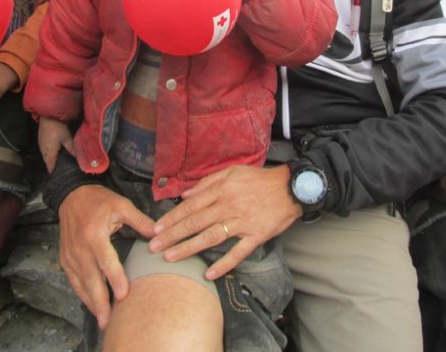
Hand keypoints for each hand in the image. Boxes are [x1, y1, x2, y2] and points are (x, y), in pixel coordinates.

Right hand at [39, 116, 75, 171]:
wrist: (48, 117)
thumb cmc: (58, 128)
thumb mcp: (67, 138)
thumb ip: (71, 149)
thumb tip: (76, 157)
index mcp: (50, 153)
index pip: (50, 166)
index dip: (53, 171)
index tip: (57, 175)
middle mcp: (44, 151)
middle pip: (47, 162)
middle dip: (51, 166)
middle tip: (58, 169)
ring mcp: (41, 145)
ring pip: (45, 156)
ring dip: (49, 159)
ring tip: (56, 161)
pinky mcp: (40, 140)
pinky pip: (43, 150)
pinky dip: (48, 153)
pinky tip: (53, 151)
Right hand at [58, 185, 155, 329]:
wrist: (71, 196)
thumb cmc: (98, 200)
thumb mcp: (121, 205)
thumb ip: (140, 221)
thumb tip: (158, 235)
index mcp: (94, 233)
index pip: (105, 260)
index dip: (115, 278)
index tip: (123, 295)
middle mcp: (80, 247)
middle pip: (90, 279)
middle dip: (100, 301)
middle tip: (109, 320)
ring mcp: (70, 255)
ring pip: (81, 284)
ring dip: (91, 303)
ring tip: (103, 319)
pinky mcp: (65, 259)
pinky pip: (74, 281)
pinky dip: (82, 295)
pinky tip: (92, 305)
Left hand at [149, 164, 300, 279]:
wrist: (291, 188)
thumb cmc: (260, 179)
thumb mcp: (233, 171)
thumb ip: (207, 182)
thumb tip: (185, 195)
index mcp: (222, 190)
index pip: (191, 206)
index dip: (172, 218)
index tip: (156, 228)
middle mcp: (229, 206)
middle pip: (195, 222)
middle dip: (172, 235)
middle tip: (154, 247)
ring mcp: (242, 222)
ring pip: (211, 237)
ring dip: (189, 248)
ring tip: (171, 257)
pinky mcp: (256, 236)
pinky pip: (238, 252)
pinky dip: (224, 264)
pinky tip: (209, 274)